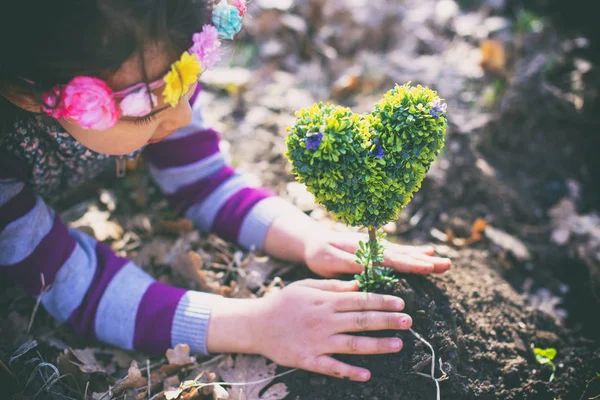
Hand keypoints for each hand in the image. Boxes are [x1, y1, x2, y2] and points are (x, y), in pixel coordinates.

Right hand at [251, 279, 411, 380]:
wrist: (257, 324)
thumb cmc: (284, 302)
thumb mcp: (307, 287)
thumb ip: (333, 287)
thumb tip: (359, 285)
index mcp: (325, 301)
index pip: (359, 300)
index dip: (382, 302)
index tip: (401, 303)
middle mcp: (324, 320)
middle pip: (361, 321)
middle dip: (387, 321)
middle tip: (408, 321)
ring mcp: (317, 341)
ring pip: (352, 344)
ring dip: (377, 345)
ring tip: (398, 344)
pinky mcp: (308, 359)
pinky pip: (332, 367)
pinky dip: (349, 372)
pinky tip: (367, 374)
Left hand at [304, 230, 450, 277]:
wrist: (312, 241)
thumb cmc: (318, 254)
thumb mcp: (329, 260)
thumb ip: (348, 264)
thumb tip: (368, 271)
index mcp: (364, 250)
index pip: (391, 259)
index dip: (410, 264)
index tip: (428, 267)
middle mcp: (374, 247)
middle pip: (404, 256)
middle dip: (425, 262)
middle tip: (447, 265)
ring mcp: (377, 248)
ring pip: (404, 254)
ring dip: (424, 259)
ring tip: (444, 262)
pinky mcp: (376, 252)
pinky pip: (398, 254)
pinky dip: (413, 254)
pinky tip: (426, 254)